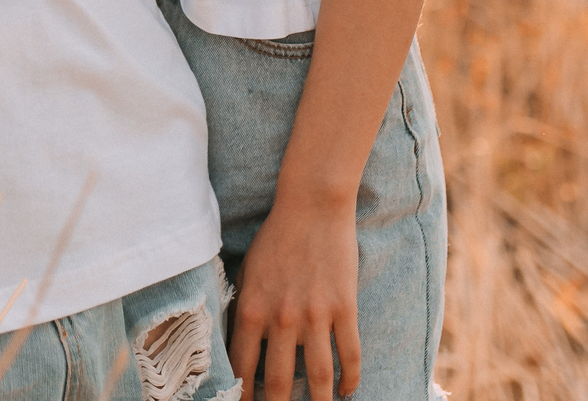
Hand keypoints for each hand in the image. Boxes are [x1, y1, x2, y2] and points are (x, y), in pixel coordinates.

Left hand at [232, 194, 361, 400]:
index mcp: (251, 310)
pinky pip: (350, 354)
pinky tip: (347, 391)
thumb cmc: (274, 238)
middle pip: (279, 383)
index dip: (242, 395)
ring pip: (319, 377)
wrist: (312, 206)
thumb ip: (243, 308)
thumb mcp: (246, 272)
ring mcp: (316, 316)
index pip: (242, 368)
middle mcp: (282, 319)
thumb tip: (236, 344)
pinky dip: (350, 378)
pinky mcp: (345, 308)